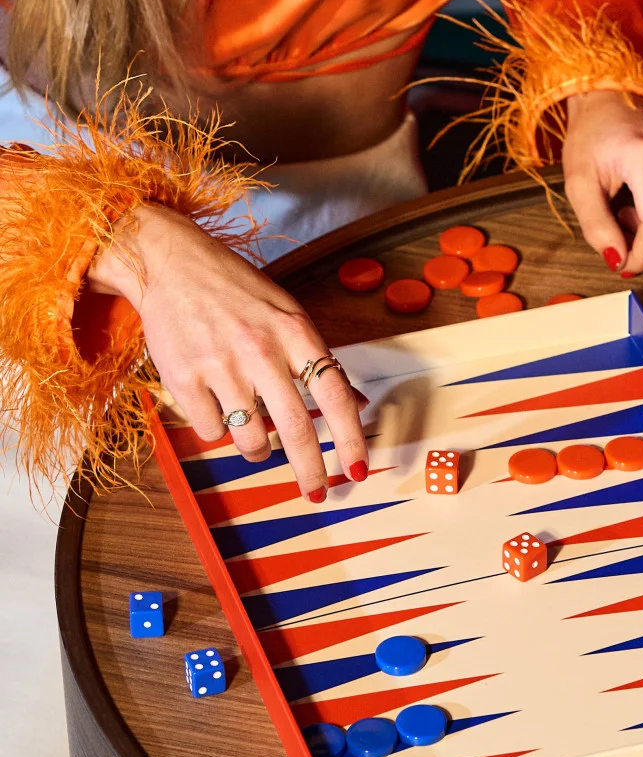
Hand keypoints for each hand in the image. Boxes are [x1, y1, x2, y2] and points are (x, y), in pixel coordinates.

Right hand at [88, 203, 368, 499]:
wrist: (171, 264)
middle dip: (310, 470)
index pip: (334, 396)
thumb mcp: (287, 313)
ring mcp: (220, 366)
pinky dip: (218, 429)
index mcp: (295, 331)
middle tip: (317, 492)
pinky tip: (217, 406)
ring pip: (251, 439)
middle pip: (296, 429)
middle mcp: (260, 350)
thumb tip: (355, 403)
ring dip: (259, 450)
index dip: (350, 440)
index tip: (358, 470)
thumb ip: (316, 358)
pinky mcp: (183, 379)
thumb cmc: (236, 291)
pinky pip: (211, 431)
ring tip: (255, 436)